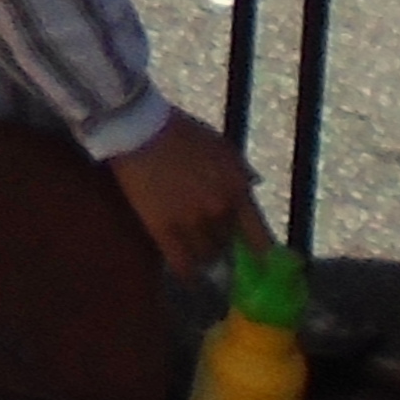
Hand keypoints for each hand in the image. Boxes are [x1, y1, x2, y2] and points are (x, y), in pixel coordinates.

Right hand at [108, 111, 266, 277]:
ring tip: (196, 248)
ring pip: (206, 255)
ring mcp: (189, 221)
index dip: (263, 256)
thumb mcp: (220, 145)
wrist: (137, 125)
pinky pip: (181, 262)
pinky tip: (188, 274)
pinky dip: (187, 271)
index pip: (260, 238)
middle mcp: (218, 210)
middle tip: (216, 241)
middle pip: (229, 245)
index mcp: (236, 190)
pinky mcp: (161, 228)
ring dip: (205, 254)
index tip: (262, 264)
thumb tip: (255, 185)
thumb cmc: (181, 131)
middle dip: (225, 244)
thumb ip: (240, 169)